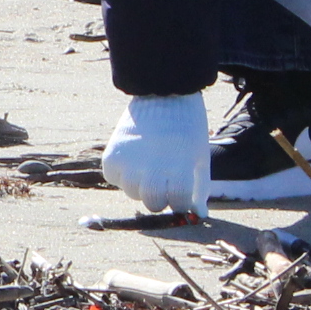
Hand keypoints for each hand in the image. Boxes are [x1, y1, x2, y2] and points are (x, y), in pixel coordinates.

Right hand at [100, 93, 208, 216]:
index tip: (181, 190)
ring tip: (147, 164)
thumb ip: (199, 187)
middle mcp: (151, 169)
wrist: (162, 94)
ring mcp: (129, 164)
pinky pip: (113, 178)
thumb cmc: (186, 128)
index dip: (181, 200)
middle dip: (160, 196)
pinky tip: (132, 158)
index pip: (178, 204)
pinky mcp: (111, 156)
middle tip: (163, 179)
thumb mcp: (199, 157)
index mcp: (179, 170)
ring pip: (132, 193)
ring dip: (140, 185)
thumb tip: (199, 215)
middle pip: (153, 203)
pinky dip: (121, 173)